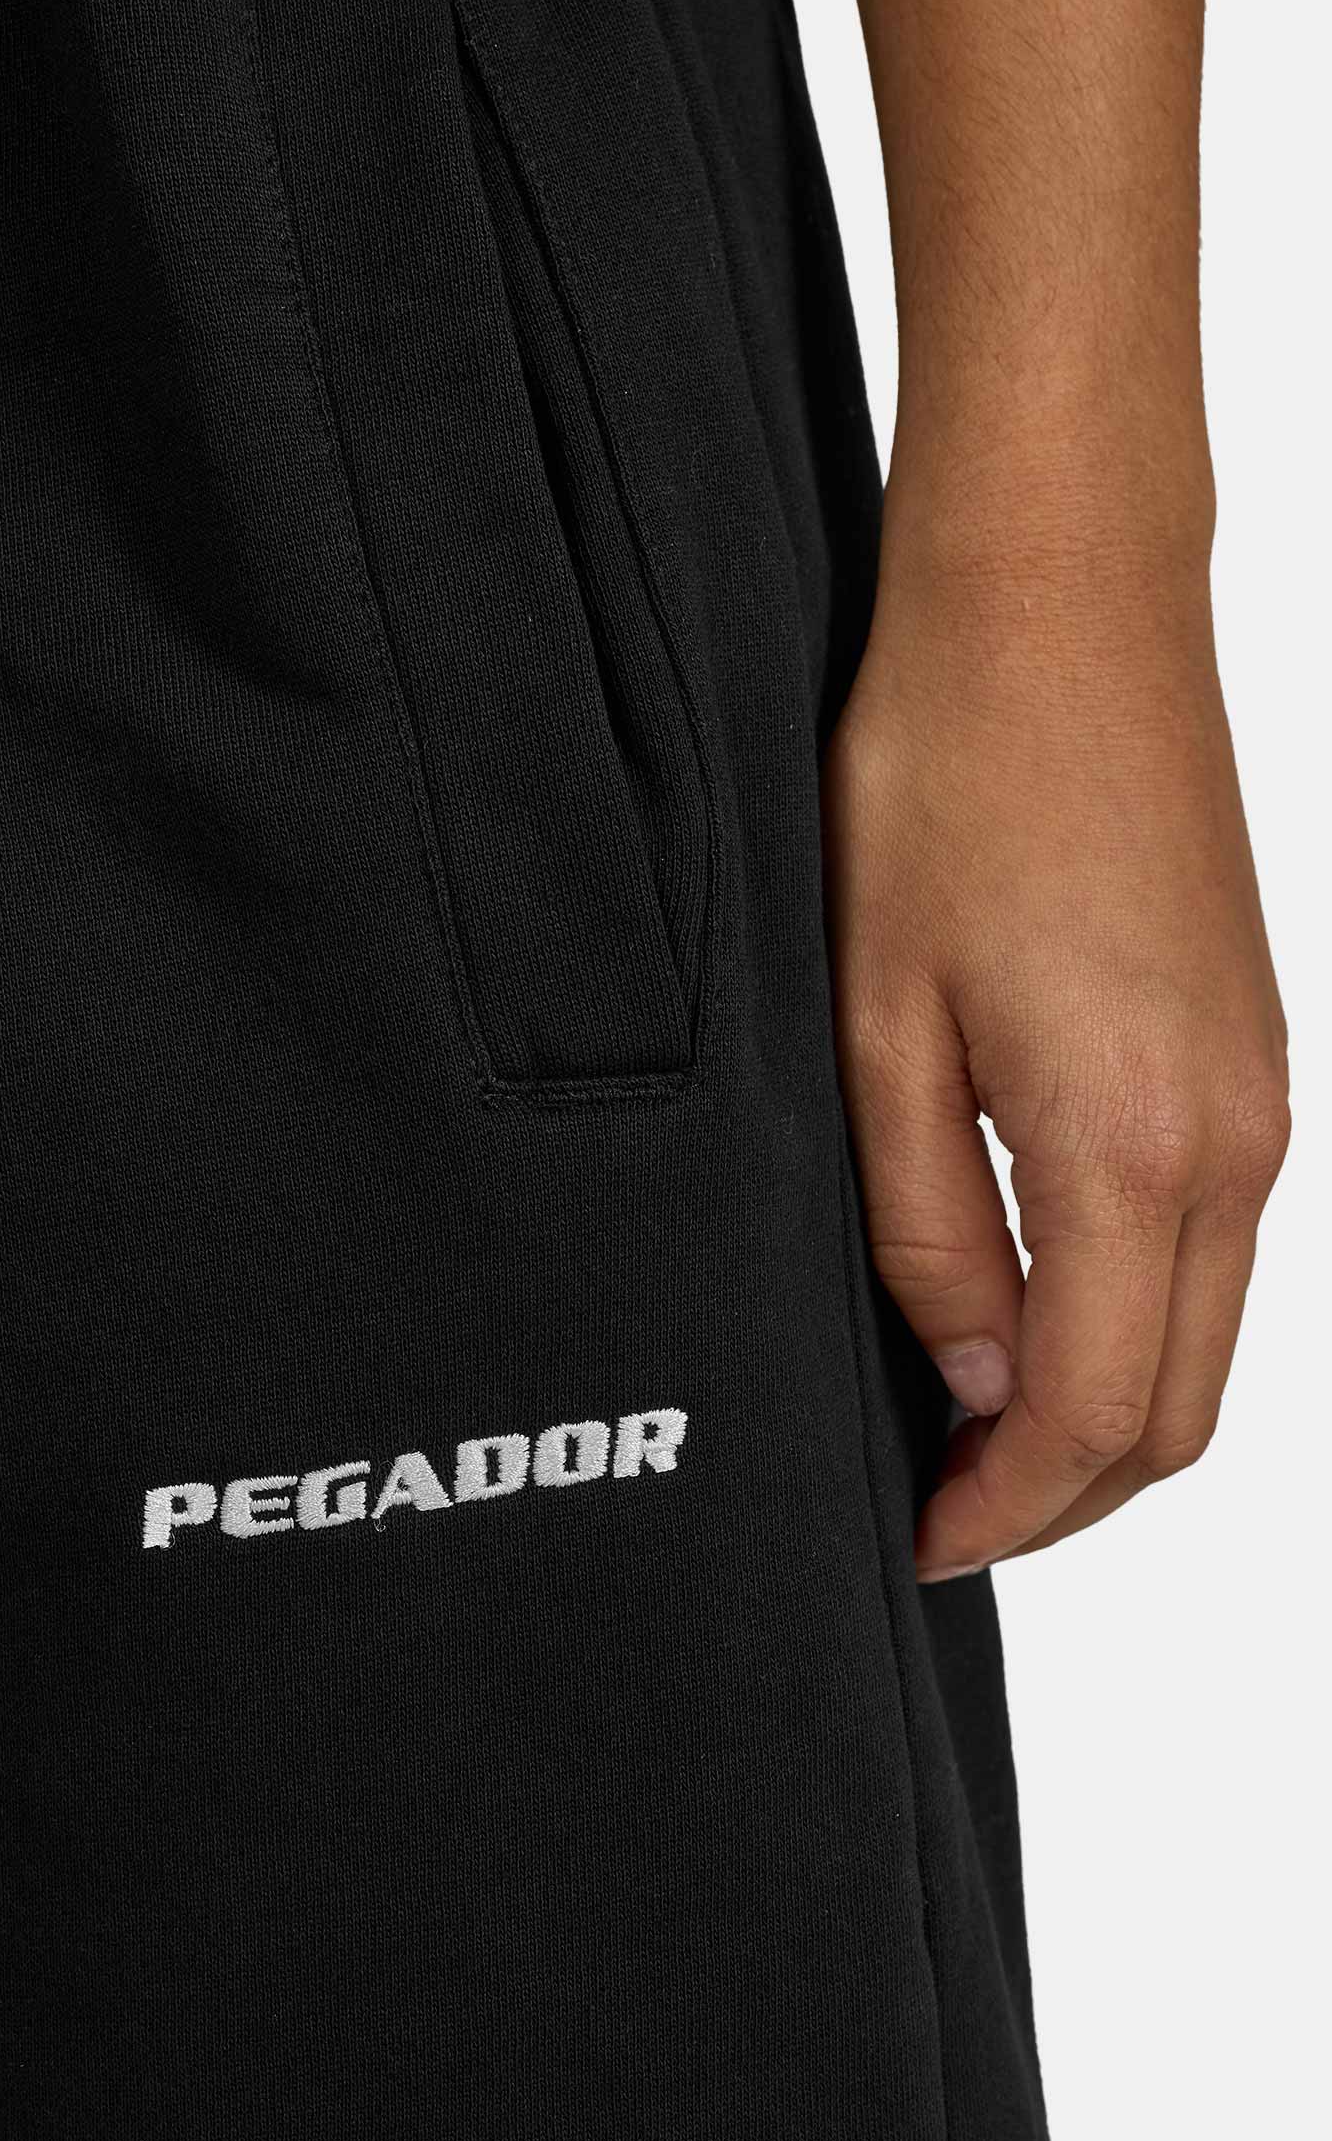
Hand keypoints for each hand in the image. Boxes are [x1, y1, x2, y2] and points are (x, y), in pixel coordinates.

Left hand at [824, 524, 1288, 1579]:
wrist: (1063, 600)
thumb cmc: (946, 777)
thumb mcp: (875, 1026)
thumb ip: (930, 1229)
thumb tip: (980, 1382)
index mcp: (1136, 1143)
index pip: (1099, 1413)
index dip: (1006, 1510)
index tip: (919, 1540)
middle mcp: (1238, 1137)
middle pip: (1183, 1409)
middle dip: (1066, 1495)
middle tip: (940, 1512)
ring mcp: (1266, 1093)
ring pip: (1210, 1333)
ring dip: (1104, 1412)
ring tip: (965, 1428)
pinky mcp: (1254, 1048)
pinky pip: (1215, 1244)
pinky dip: (1135, 1318)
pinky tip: (1030, 1308)